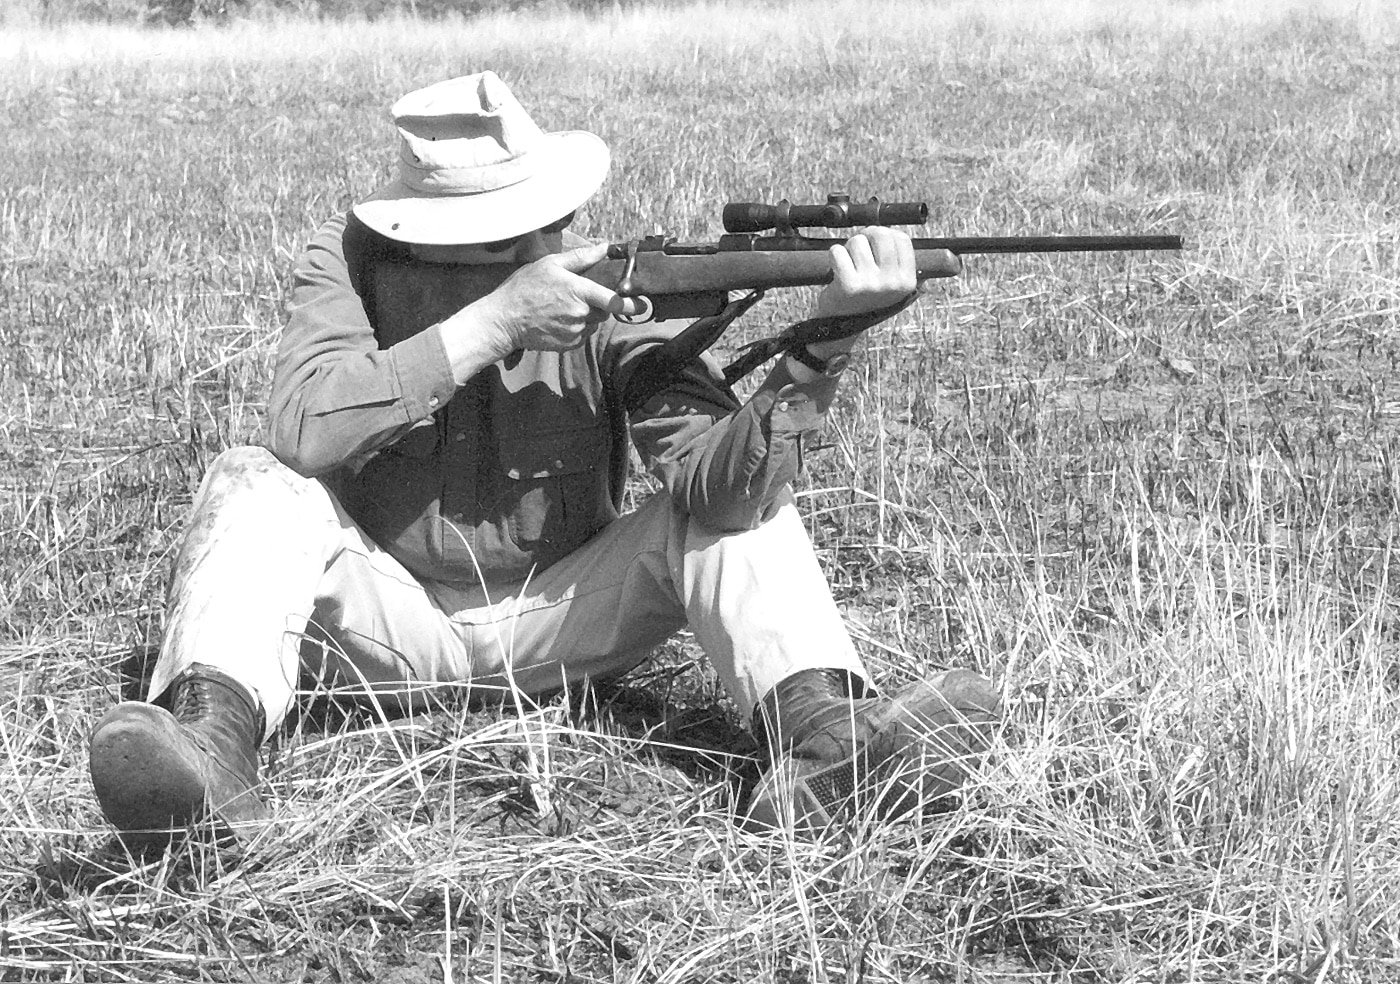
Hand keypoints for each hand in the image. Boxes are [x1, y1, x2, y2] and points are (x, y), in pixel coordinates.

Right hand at [464, 243, 646, 354]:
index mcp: (579, 293)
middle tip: (579, 296)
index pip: (614, 301)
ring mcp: (575, 332)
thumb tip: (604, 248)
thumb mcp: (550, 264)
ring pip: (594, 323)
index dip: (631, 304)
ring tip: (563, 307)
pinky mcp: (569, 345)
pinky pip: (583, 334)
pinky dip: (577, 327)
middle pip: (605, 311)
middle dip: (599, 304)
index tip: (643, 304)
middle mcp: (580, 315)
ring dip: (587, 316)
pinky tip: (559, 319)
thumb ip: (580, 257)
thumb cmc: (524, 288)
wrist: (504, 321)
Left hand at [814, 227, 916, 319]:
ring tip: (849, 266)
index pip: (901, 239)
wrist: (842, 326)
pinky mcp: (848, 285)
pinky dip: (834, 256)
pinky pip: (838, 251)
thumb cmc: (865, 298)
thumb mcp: (890, 284)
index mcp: (907, 281)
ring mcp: (870, 284)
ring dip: (849, 249)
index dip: (886, 235)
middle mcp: (892, 283)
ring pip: (857, 241)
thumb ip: (894, 259)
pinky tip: (837, 270)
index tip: (874, 243)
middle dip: (866, 236)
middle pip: (881, 234)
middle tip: (859, 249)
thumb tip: (887, 230)